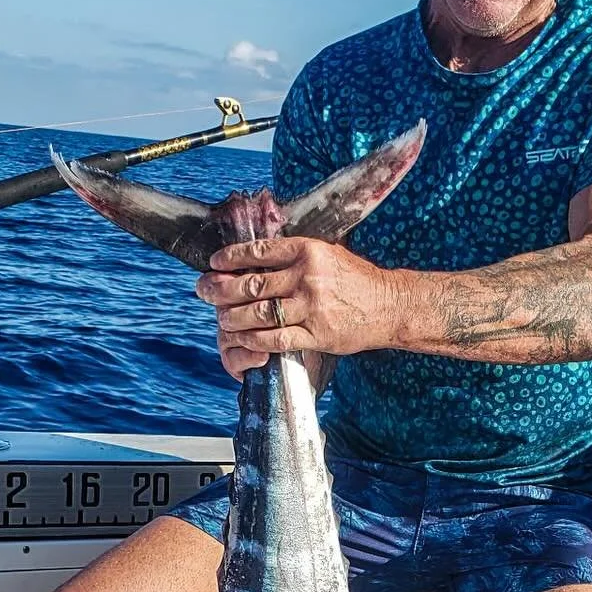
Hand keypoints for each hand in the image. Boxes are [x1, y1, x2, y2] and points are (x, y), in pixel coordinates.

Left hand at [196, 237, 402, 378]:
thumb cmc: (356, 279)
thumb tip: (258, 254)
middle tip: (203, 291)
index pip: (259, 253)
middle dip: (221, 289)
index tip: (213, 263)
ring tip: (220, 318)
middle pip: (252, 284)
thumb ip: (295, 254)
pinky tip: (243, 338)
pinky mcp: (317, 335)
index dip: (230, 258)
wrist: (388, 306)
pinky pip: (277, 339)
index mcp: (308, 251)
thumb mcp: (328, 254)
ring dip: (233, 317)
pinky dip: (255, 339)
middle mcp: (308, 278)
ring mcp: (312, 308)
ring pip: (259, 313)